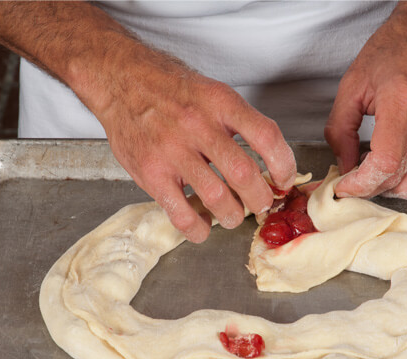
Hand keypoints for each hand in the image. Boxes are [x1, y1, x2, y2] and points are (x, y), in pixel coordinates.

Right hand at [85, 43, 296, 242]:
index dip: (284, 165)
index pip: (266, 137)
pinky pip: (181, 214)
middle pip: (244, 174)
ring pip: (216, 199)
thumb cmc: (171, 90)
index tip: (284, 179)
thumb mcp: (212, 92)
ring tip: (232, 215)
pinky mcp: (151, 174)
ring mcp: (172, 152)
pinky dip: (198, 229)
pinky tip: (203, 226)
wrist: (122, 81)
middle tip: (260, 204)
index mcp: (220, 103)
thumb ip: (239, 123)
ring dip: (232, 215)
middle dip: (260, 199)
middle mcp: (197, 126)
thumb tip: (270, 161)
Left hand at [324, 1, 406, 199]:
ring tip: (373, 171)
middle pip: (398, 177)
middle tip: (351, 178)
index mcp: (401, 101)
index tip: (344, 186)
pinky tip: (396, 171)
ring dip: (389, 188)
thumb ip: (340, 131)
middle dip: (368, 187)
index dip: (360, 183)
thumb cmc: (390, 54)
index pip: (384, 162)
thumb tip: (344, 166)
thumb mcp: (351, 87)